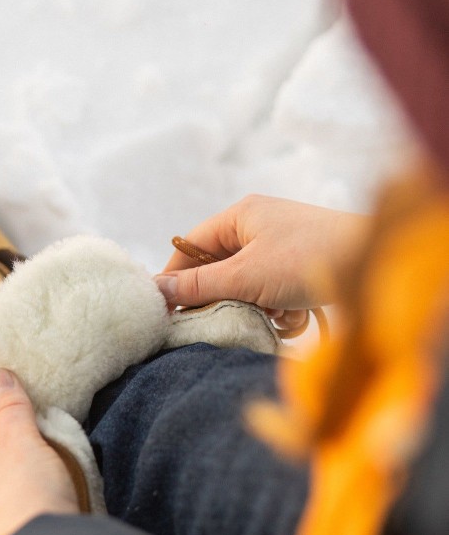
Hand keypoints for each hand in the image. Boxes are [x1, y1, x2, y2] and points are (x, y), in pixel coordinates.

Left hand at [0, 368, 78, 534]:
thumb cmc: (26, 497)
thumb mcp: (21, 442)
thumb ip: (11, 408)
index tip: (14, 403)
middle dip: (3, 440)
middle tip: (32, 427)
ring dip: (15, 468)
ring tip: (43, 456)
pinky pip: (7, 510)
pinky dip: (23, 494)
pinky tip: (45, 489)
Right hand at [156, 195, 369, 321]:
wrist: (377, 263)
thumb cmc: (309, 259)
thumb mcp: (245, 276)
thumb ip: (199, 284)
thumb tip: (157, 290)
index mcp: (240, 216)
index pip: (190, 245)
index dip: (175, 276)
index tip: (166, 308)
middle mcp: (258, 226)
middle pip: (217, 267)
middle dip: (222, 297)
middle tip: (223, 319)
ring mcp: (280, 245)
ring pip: (244, 284)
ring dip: (252, 306)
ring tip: (270, 317)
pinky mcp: (299, 266)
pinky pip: (270, 291)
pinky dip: (276, 309)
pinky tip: (292, 318)